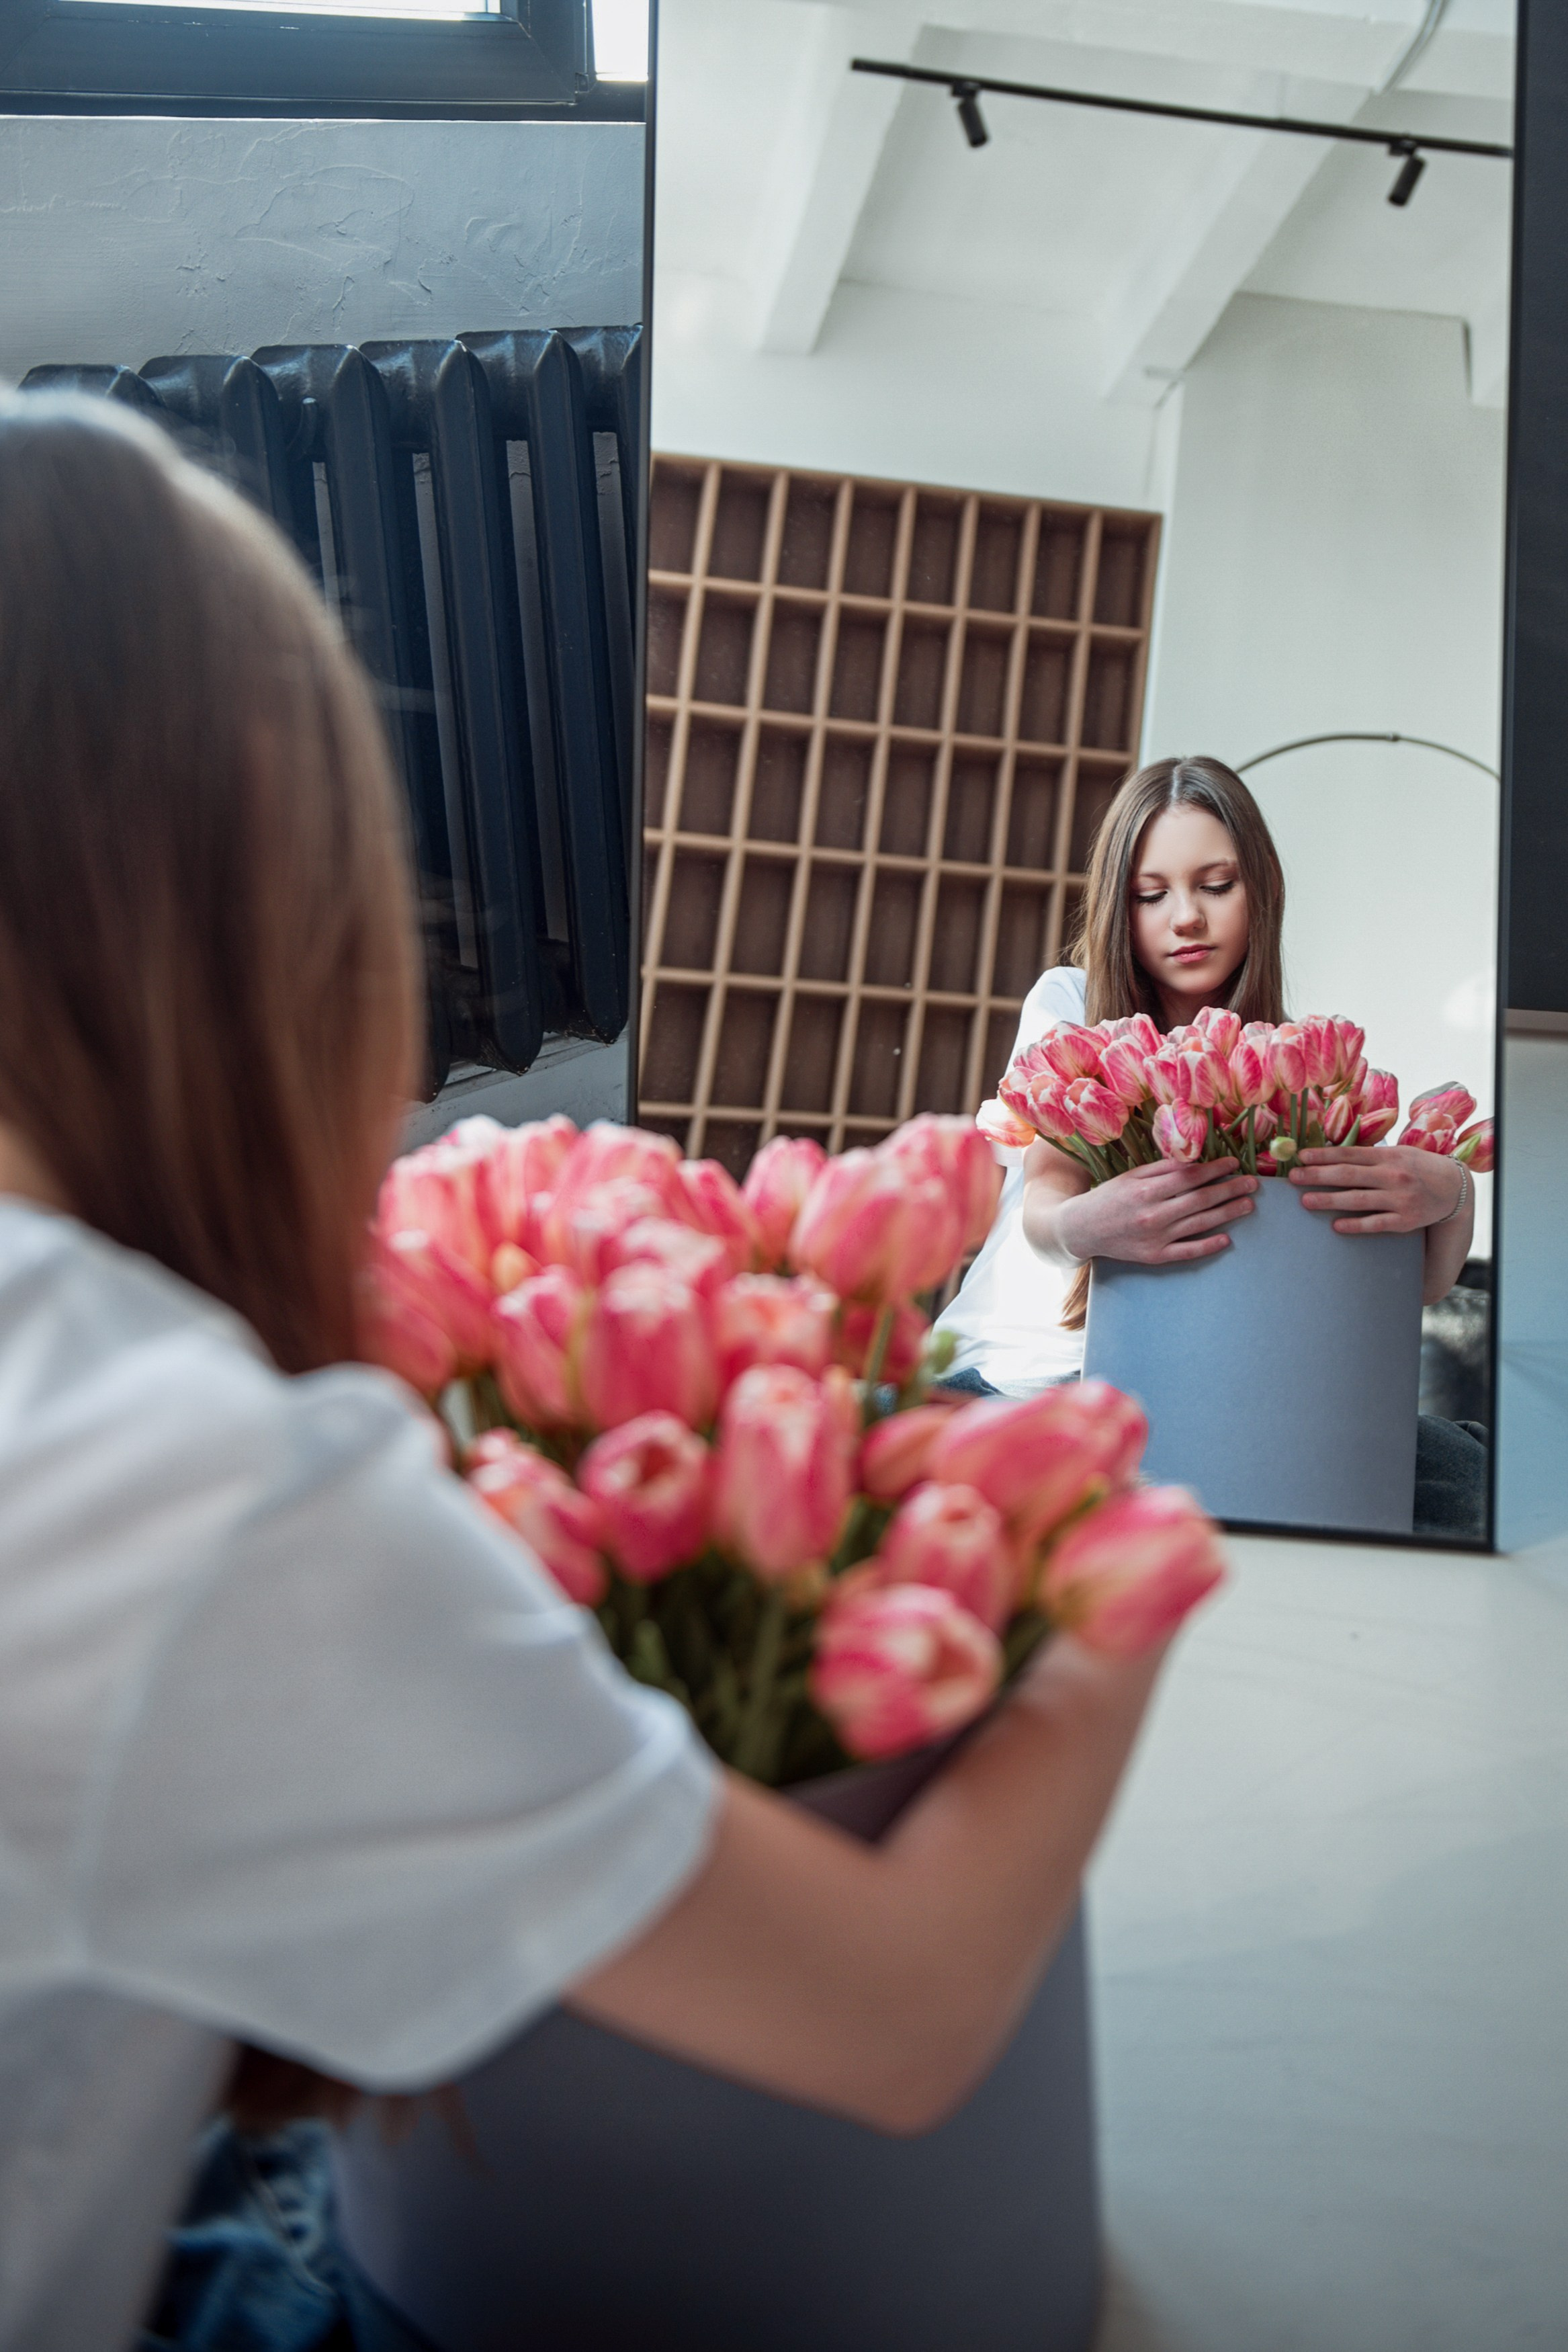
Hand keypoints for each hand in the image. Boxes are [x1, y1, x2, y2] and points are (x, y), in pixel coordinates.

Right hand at [1058, 1156, 1256, 1265]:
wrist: (1081, 1229)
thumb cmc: (1109, 1197)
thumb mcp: (1131, 1176)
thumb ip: (1161, 1168)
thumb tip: (1193, 1159)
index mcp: (1146, 1190)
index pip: (1190, 1177)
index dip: (1215, 1169)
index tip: (1235, 1164)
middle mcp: (1153, 1214)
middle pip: (1200, 1199)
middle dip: (1230, 1189)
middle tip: (1253, 1184)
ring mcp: (1155, 1237)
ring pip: (1199, 1223)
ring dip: (1227, 1213)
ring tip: (1248, 1205)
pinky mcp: (1154, 1256)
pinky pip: (1187, 1251)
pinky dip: (1208, 1245)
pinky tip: (1226, 1239)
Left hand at [1289, 1143, 1466, 1233]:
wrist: (1455, 1188)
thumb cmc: (1418, 1167)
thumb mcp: (1398, 1153)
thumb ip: (1370, 1156)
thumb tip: (1333, 1156)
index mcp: (1389, 1156)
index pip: (1350, 1154)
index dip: (1323, 1155)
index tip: (1301, 1157)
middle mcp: (1393, 1176)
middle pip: (1349, 1175)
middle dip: (1318, 1176)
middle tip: (1293, 1178)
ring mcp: (1399, 1199)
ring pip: (1358, 1200)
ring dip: (1329, 1200)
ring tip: (1305, 1201)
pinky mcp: (1405, 1221)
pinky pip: (1376, 1223)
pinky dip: (1355, 1225)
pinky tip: (1336, 1225)